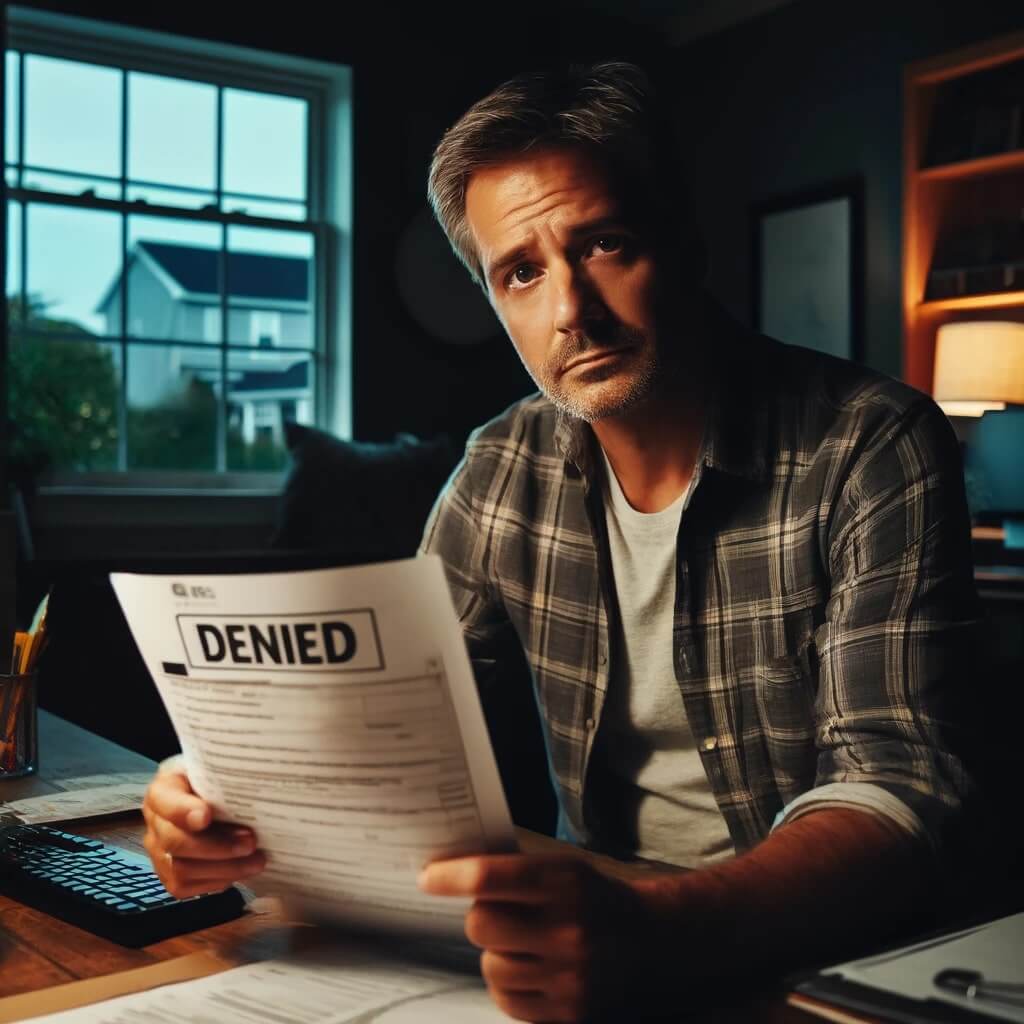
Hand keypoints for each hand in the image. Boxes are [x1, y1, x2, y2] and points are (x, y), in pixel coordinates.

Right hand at [141, 768, 266, 898]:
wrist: (213, 798)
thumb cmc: (217, 782)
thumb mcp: (218, 770)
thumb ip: (225, 776)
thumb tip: (253, 784)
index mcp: (163, 790)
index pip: (166, 801)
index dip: (183, 811)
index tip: (207, 815)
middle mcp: (155, 823)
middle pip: (175, 842)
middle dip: (217, 847)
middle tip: (251, 842)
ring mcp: (159, 852)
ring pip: (181, 870)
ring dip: (224, 868)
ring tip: (256, 860)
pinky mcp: (169, 875)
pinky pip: (186, 887)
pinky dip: (217, 881)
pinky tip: (240, 871)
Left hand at [418, 853, 664, 1022]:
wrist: (655, 945)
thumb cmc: (596, 900)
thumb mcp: (566, 870)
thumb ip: (516, 871)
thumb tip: (452, 871)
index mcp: (566, 883)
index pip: (491, 878)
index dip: (451, 876)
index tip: (428, 876)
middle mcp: (568, 930)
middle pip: (480, 924)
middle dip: (479, 916)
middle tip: (494, 912)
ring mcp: (569, 977)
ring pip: (490, 966)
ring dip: (496, 953)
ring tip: (521, 944)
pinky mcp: (569, 1014)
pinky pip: (507, 1000)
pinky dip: (508, 984)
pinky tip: (529, 969)